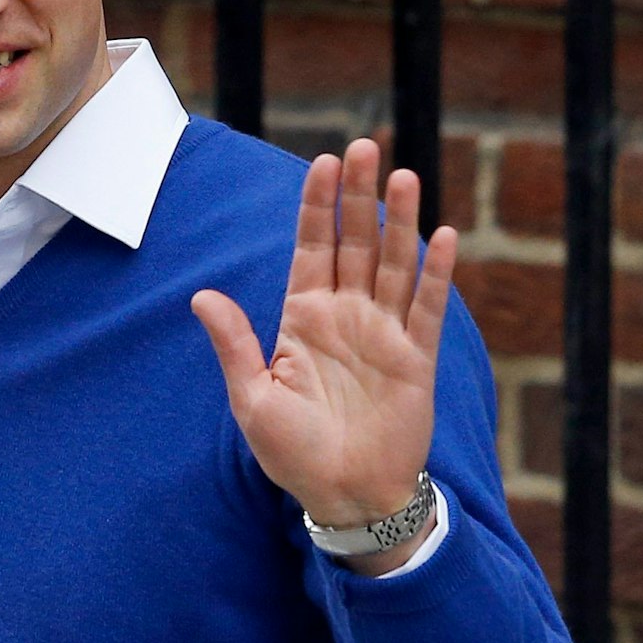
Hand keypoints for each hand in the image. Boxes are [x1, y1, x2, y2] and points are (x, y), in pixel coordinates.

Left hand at [191, 138, 456, 553]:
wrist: (344, 496)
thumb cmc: (292, 453)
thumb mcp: (252, 397)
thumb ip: (235, 343)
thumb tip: (201, 295)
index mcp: (302, 319)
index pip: (312, 248)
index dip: (318, 206)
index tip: (323, 162)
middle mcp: (346, 317)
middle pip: (355, 242)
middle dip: (358, 196)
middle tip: (363, 146)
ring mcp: (384, 333)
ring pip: (394, 263)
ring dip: (399, 220)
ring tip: (402, 175)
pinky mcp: (417, 359)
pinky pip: (428, 308)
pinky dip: (436, 273)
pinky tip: (441, 236)